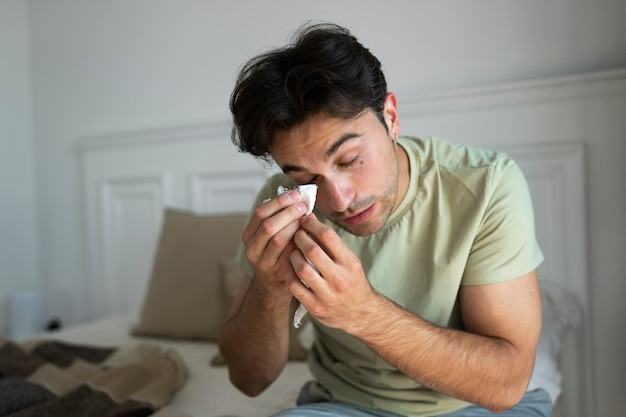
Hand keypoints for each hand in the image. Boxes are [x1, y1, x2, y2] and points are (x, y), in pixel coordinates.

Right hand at [242, 190, 308, 295]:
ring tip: (306, 218)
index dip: (278, 202)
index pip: (260, 213)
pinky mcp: (276, 272)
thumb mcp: (274, 235)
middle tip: (303, 206)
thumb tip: (301, 199)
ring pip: (277, 239)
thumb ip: (282, 219)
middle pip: (268, 225)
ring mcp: (262, 263)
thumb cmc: (279, 253)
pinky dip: (298, 241)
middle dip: (287, 212)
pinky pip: (289, 253)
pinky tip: (307, 234)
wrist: (275, 284)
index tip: (295, 194)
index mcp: (248, 235)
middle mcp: (251, 249)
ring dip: (294, 225)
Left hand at [287, 214, 375, 330]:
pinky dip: (289, 273)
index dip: (313, 224)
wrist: (362, 314)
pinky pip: (295, 286)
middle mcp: (340, 279)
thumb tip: (310, 221)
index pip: (328, 236)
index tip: (305, 220)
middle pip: (312, 250)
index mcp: (350, 263)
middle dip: (300, 237)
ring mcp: (327, 295)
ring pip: (301, 268)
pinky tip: (291, 268)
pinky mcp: (315, 307)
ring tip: (294, 251)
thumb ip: (332, 244)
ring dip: (293, 255)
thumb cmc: (353, 282)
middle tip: (296, 233)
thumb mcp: (350, 261)